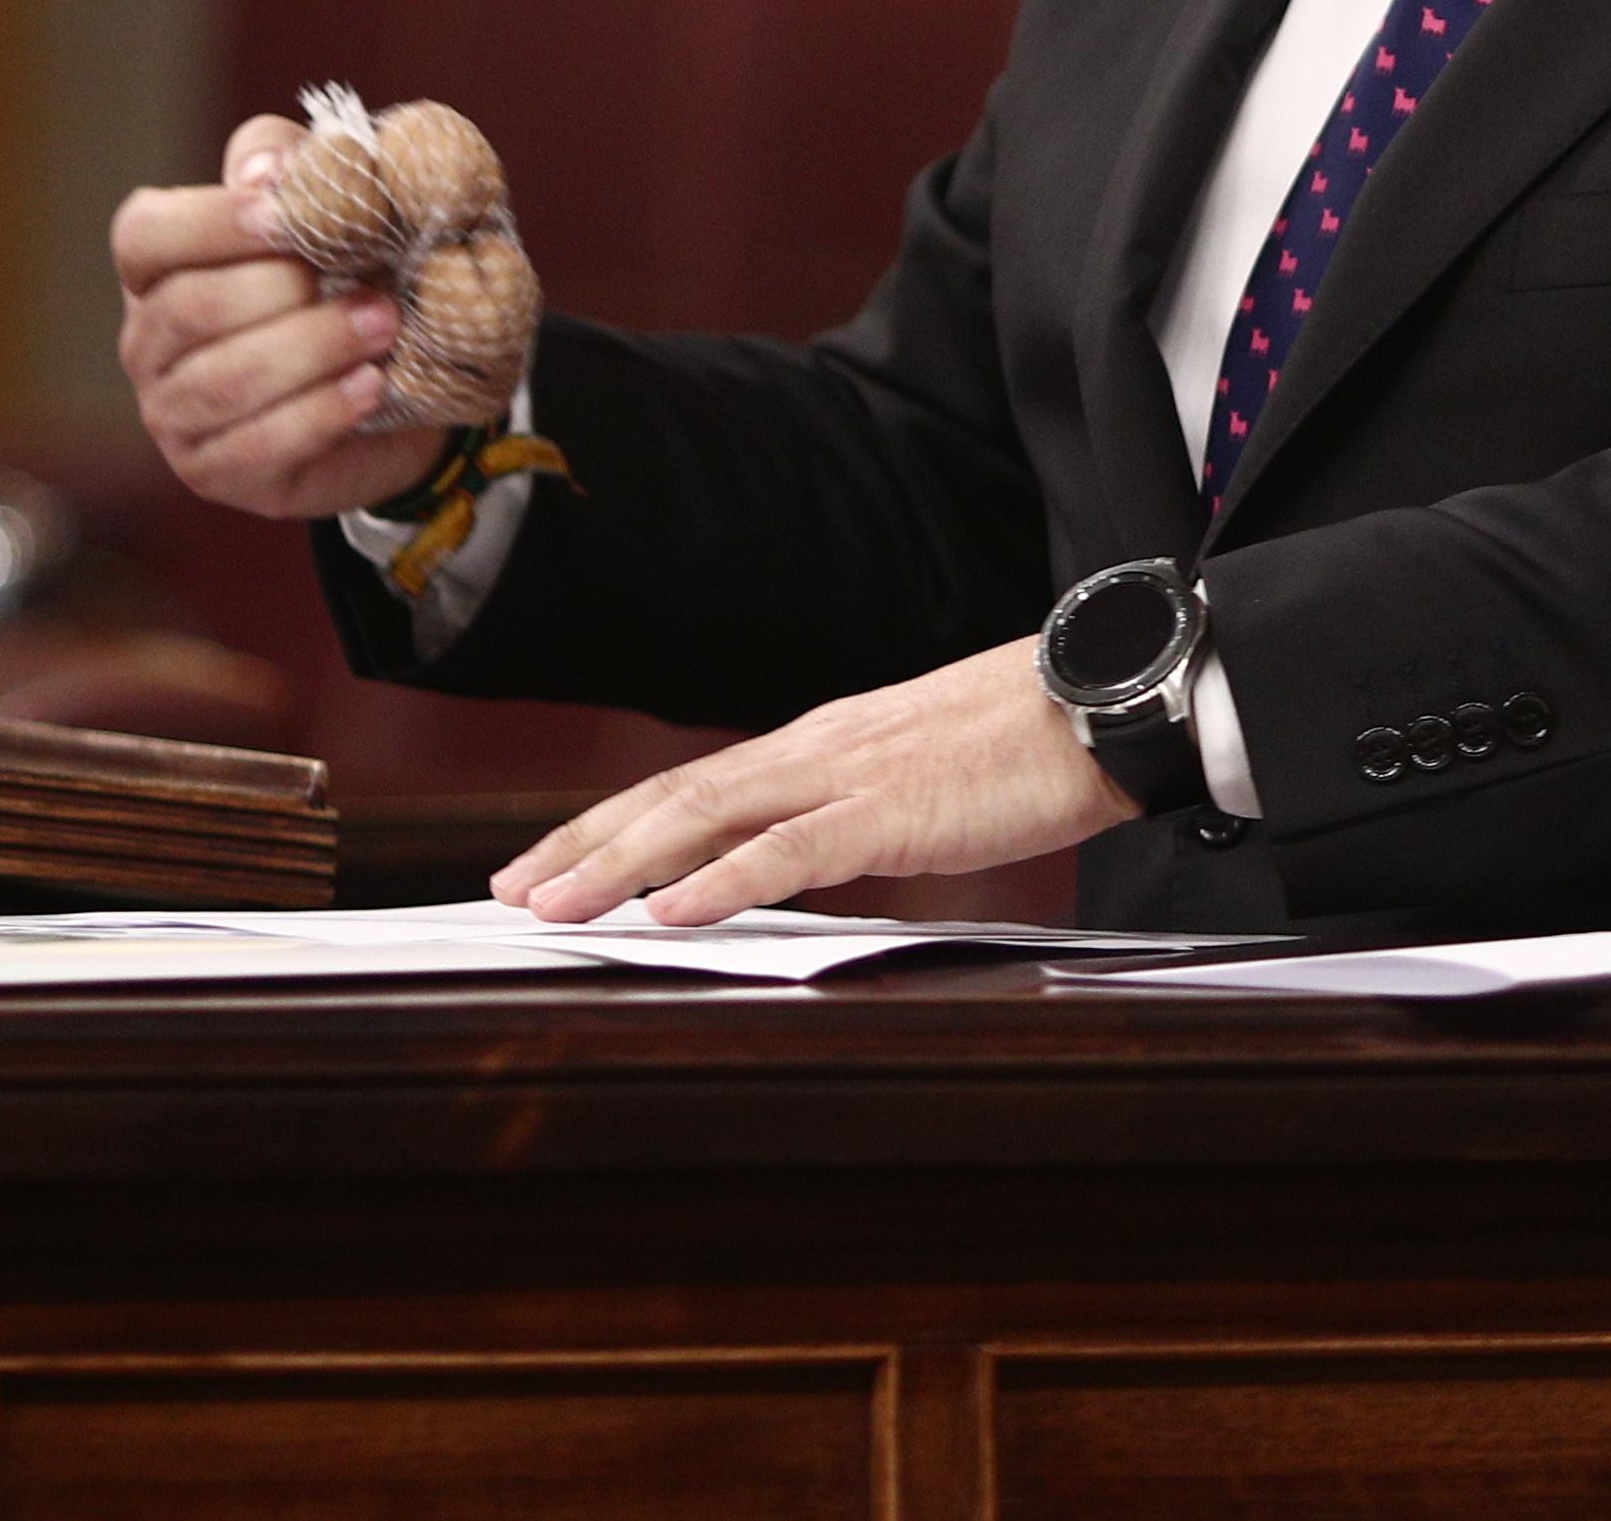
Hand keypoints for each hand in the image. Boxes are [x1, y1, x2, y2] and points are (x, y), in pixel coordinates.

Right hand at [113, 115, 447, 519]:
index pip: (145, 236)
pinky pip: (258, 445)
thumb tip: (266, 171)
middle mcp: (146, 343)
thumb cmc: (339, 281)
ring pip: (225, 380)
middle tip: (370, 283)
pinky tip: (371, 386)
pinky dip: (321, 411)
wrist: (384, 386)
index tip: (286, 213)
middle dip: (284, 291)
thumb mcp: (320, 210)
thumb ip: (288, 168)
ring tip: (384, 327)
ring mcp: (170, 414)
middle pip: (191, 308)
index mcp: (155, 270)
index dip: (210, 222)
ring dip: (313, 349)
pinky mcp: (212, 472)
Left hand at [493, 639, 1135, 925]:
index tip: (551, 859)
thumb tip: (817, 856)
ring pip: (706, 817)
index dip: (613, 823)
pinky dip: (720, 880)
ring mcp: (846, 777)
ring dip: (619, 862)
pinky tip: (670, 910)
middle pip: (673, 797)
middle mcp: (815, 751)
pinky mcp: (888, 812)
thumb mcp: (921, 779)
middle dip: (584, 844)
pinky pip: (788, 851)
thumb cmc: (1028, 743)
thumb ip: (859, 813)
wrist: (1099, 700)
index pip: (692, 785)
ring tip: (554, 902)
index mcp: (822, 745)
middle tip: (511, 891)